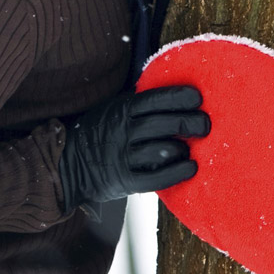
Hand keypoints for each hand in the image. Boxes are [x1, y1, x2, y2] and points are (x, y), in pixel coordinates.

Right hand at [58, 86, 209, 211]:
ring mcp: (124, 156)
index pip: (158, 99)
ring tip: (188, 149)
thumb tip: (178, 93)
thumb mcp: (115, 108)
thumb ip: (141, 103)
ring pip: (164, 149)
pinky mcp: (125, 180)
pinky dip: (178, 172)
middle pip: (167, 124)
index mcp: (124, 109)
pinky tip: (191, 167)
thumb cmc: (101, 132)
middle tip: (204, 125)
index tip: (198, 99)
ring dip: (183, 149)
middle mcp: (124, 130)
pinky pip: (158, 177)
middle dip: (192, 123)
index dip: (182, 97)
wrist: (68, 164)